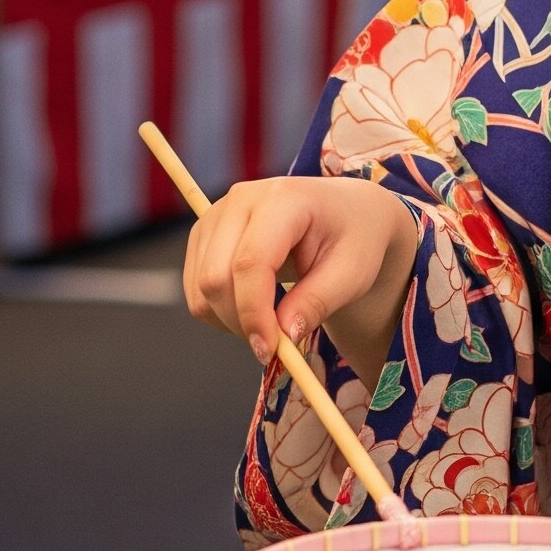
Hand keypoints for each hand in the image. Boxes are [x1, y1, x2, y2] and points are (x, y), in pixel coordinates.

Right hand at [182, 174, 417, 383]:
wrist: (346, 212)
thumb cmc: (354, 238)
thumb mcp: (352, 273)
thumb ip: (317, 303)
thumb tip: (283, 336)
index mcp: (284, 199)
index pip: (251, 262)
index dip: (254, 313)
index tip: (270, 351)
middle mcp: (241, 200)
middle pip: (216, 277)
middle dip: (241, 322)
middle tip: (274, 347)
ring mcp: (217, 215)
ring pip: (200, 287)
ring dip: (229, 320)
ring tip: (271, 324)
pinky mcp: (205, 234)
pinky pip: (195, 287)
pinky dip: (219, 311)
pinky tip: (253, 310)